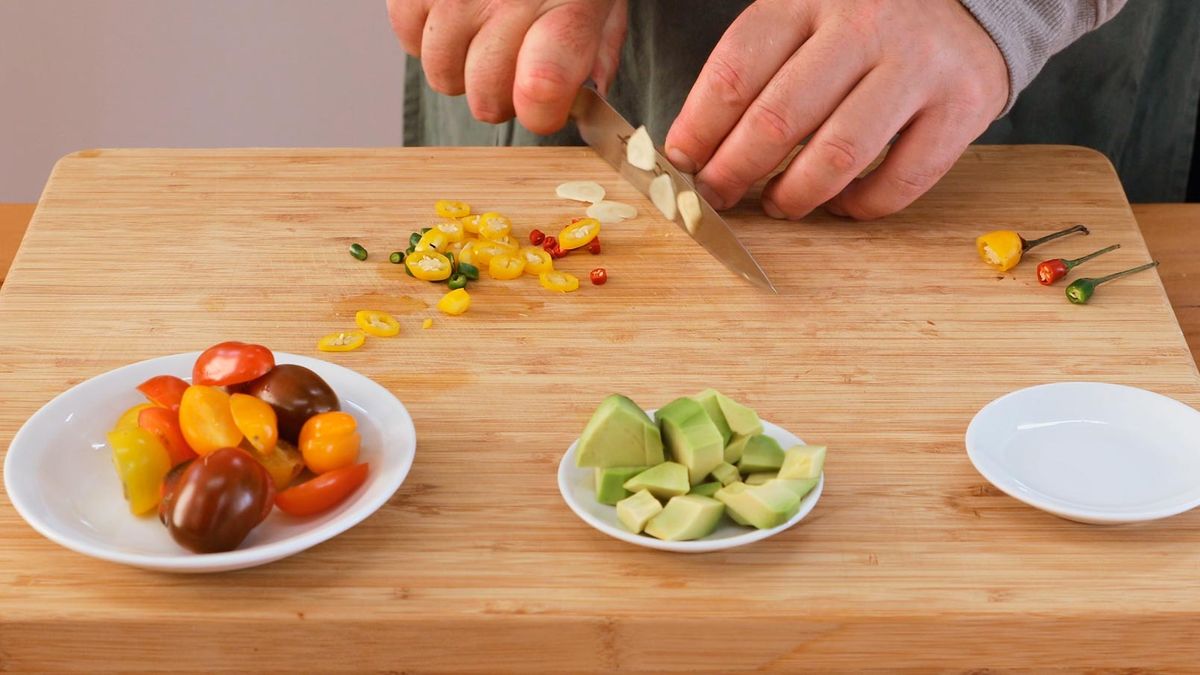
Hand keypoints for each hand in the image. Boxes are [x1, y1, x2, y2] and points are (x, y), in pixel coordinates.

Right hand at [388, 0, 626, 133]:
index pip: (543, 84)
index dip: (540, 111)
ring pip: (443, 75)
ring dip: (460, 68)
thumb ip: (596, 51)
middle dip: (500, 95)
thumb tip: (581, 101)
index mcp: (569, 5)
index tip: (541, 106)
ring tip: (481, 33)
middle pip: (486, 97)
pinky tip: (456, 14)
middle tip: (513, 64)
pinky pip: (409, 39)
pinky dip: (426, 36)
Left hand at [664, 0, 1008, 219]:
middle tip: (718, 196)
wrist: (972, 0)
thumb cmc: (864, 24)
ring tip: (777, 205)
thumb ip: (755, 71)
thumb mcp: (803, 17)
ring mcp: (918, 65)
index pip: (736, 70)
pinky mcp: (963, 105)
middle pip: (779, 119)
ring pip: (838, 155)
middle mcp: (865, 25)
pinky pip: (901, 179)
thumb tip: (693, 149)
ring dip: (795, 195)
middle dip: (734, 172)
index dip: (699, 127)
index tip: (679, 163)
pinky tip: (841, 205)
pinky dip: (862, 206)